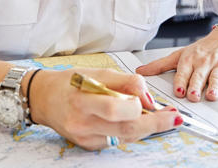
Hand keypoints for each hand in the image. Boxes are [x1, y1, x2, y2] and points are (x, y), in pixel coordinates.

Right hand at [30, 69, 180, 149]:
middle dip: (155, 124)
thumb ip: (125, 82)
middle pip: (126, 129)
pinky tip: (133, 120)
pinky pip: (117, 139)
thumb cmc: (68, 83)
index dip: (140, 107)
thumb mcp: (97, 72)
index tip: (156, 103)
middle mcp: (82, 123)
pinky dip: (129, 130)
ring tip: (161, 118)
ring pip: (126, 137)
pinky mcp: (88, 145)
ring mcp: (85, 137)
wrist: (43, 99)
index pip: (116, 108)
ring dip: (147, 128)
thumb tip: (149, 97)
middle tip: (173, 118)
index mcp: (82, 100)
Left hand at [136, 22, 217, 101]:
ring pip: (216, 77)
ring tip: (211, 95)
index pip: (183, 71)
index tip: (178, 91)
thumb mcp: (180, 54)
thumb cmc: (203, 49)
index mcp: (190, 60)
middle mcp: (204, 63)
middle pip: (199, 76)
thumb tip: (139, 72)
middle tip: (192, 96)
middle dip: (195, 86)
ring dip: (214, 86)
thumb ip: (160, 65)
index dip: (181, 81)